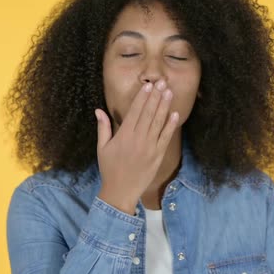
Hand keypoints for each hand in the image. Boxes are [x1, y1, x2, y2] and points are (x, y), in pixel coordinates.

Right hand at [94, 80, 178, 213]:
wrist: (121, 192)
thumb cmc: (109, 169)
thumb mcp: (102, 148)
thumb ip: (103, 128)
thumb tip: (98, 110)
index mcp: (124, 135)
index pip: (135, 111)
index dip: (143, 97)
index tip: (148, 85)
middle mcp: (138, 139)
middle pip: (149, 113)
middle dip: (156, 96)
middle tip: (162, 82)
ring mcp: (150, 147)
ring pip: (158, 122)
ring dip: (164, 106)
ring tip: (169, 92)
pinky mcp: (158, 155)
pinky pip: (165, 137)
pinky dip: (170, 125)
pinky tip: (175, 114)